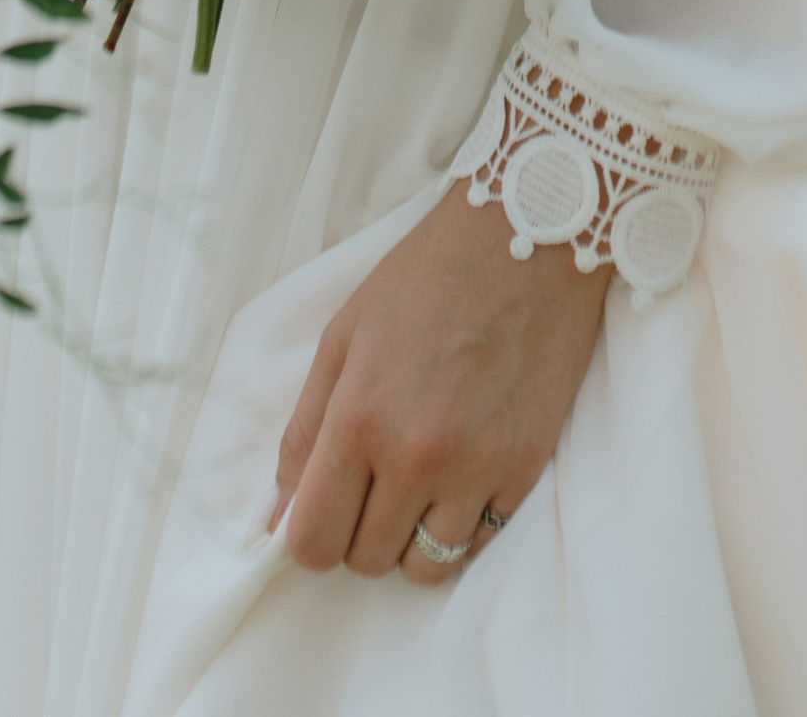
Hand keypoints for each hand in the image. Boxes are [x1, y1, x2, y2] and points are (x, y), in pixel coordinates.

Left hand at [274, 182, 609, 580]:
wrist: (527, 237)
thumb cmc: (426, 277)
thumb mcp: (344, 335)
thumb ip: (305, 430)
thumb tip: (279, 512)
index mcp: (359, 417)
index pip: (312, 541)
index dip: (307, 539)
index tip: (321, 512)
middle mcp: (415, 455)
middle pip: (366, 560)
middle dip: (359, 532)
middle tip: (373, 482)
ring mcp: (476, 468)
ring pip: (424, 567)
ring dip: (411, 537)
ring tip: (418, 483)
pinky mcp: (524, 469)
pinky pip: (478, 543)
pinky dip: (462, 523)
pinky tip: (461, 471)